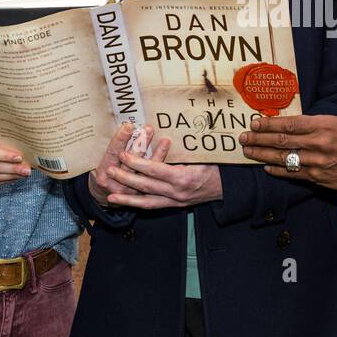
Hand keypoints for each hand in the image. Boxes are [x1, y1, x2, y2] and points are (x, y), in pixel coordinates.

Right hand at [88, 123, 168, 207]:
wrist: (110, 197)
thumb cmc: (108, 173)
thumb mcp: (106, 162)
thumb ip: (114, 149)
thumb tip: (126, 127)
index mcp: (103, 174)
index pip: (112, 154)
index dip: (120, 140)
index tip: (128, 126)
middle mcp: (117, 183)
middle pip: (129, 162)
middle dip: (139, 144)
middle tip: (147, 129)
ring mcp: (131, 190)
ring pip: (144, 170)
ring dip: (153, 152)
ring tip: (162, 138)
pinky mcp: (143, 193)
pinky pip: (153, 175)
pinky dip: (159, 158)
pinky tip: (165, 144)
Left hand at [106, 150, 222, 210]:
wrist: (228, 187)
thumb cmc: (217, 165)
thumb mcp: (202, 153)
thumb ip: (184, 147)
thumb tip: (168, 130)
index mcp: (184, 177)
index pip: (155, 170)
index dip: (137, 163)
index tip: (123, 155)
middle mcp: (178, 192)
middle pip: (147, 186)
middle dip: (126, 179)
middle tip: (109, 171)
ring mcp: (176, 201)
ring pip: (147, 202)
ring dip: (127, 198)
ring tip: (110, 196)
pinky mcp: (175, 206)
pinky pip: (154, 206)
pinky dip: (139, 204)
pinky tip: (126, 202)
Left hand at [238, 114, 336, 191]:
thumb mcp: (334, 121)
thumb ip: (311, 122)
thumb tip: (285, 123)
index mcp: (322, 125)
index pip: (289, 124)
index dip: (269, 124)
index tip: (255, 124)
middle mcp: (317, 144)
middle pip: (281, 141)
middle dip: (259, 139)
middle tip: (244, 138)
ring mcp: (316, 162)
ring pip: (283, 158)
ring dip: (262, 154)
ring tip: (248, 151)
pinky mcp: (317, 178)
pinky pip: (292, 173)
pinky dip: (276, 170)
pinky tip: (265, 166)